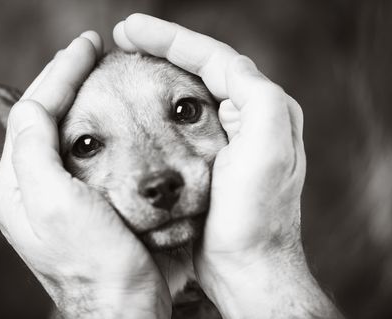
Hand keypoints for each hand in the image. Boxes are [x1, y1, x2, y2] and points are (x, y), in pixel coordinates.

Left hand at [0, 31, 170, 318]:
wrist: (124, 305)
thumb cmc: (95, 262)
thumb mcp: (55, 204)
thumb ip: (34, 152)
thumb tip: (30, 103)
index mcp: (16, 184)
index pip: (32, 111)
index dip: (59, 73)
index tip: (87, 46)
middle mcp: (30, 187)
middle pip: (42, 117)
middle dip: (64, 80)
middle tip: (89, 52)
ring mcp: (56, 194)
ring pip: (62, 131)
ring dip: (77, 98)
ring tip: (96, 73)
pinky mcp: (82, 202)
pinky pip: (82, 150)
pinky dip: (94, 124)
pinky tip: (109, 114)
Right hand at [114, 14, 341, 317]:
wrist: (244, 264)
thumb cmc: (255, 212)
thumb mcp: (267, 144)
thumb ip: (253, 93)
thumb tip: (222, 64)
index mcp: (261, 106)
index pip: (212, 57)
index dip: (169, 38)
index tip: (129, 29)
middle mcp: (246, 117)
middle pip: (199, 69)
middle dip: (161, 50)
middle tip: (123, 38)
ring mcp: (225, 139)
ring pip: (186, 94)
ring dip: (157, 74)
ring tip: (126, 63)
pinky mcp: (206, 161)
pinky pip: (177, 123)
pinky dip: (154, 108)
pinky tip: (134, 106)